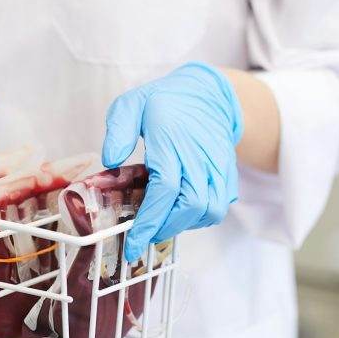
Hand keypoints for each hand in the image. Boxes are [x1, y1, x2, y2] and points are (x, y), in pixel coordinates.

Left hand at [102, 62, 243, 261]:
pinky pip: (220, 207)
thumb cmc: (165, 102)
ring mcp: (218, 166)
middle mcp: (199, 156)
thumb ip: (119, 129)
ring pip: (210, 211)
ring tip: (162, 222)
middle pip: (190, 206)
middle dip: (165, 228)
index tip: (132, 242)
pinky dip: (201, 218)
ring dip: (184, 225)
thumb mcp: (131, 104)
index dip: (149, 221)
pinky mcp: (228, 174)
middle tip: (144, 234)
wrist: (209, 95)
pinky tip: (181, 212)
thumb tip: (110, 160)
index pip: (165, 189)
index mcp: (172, 140)